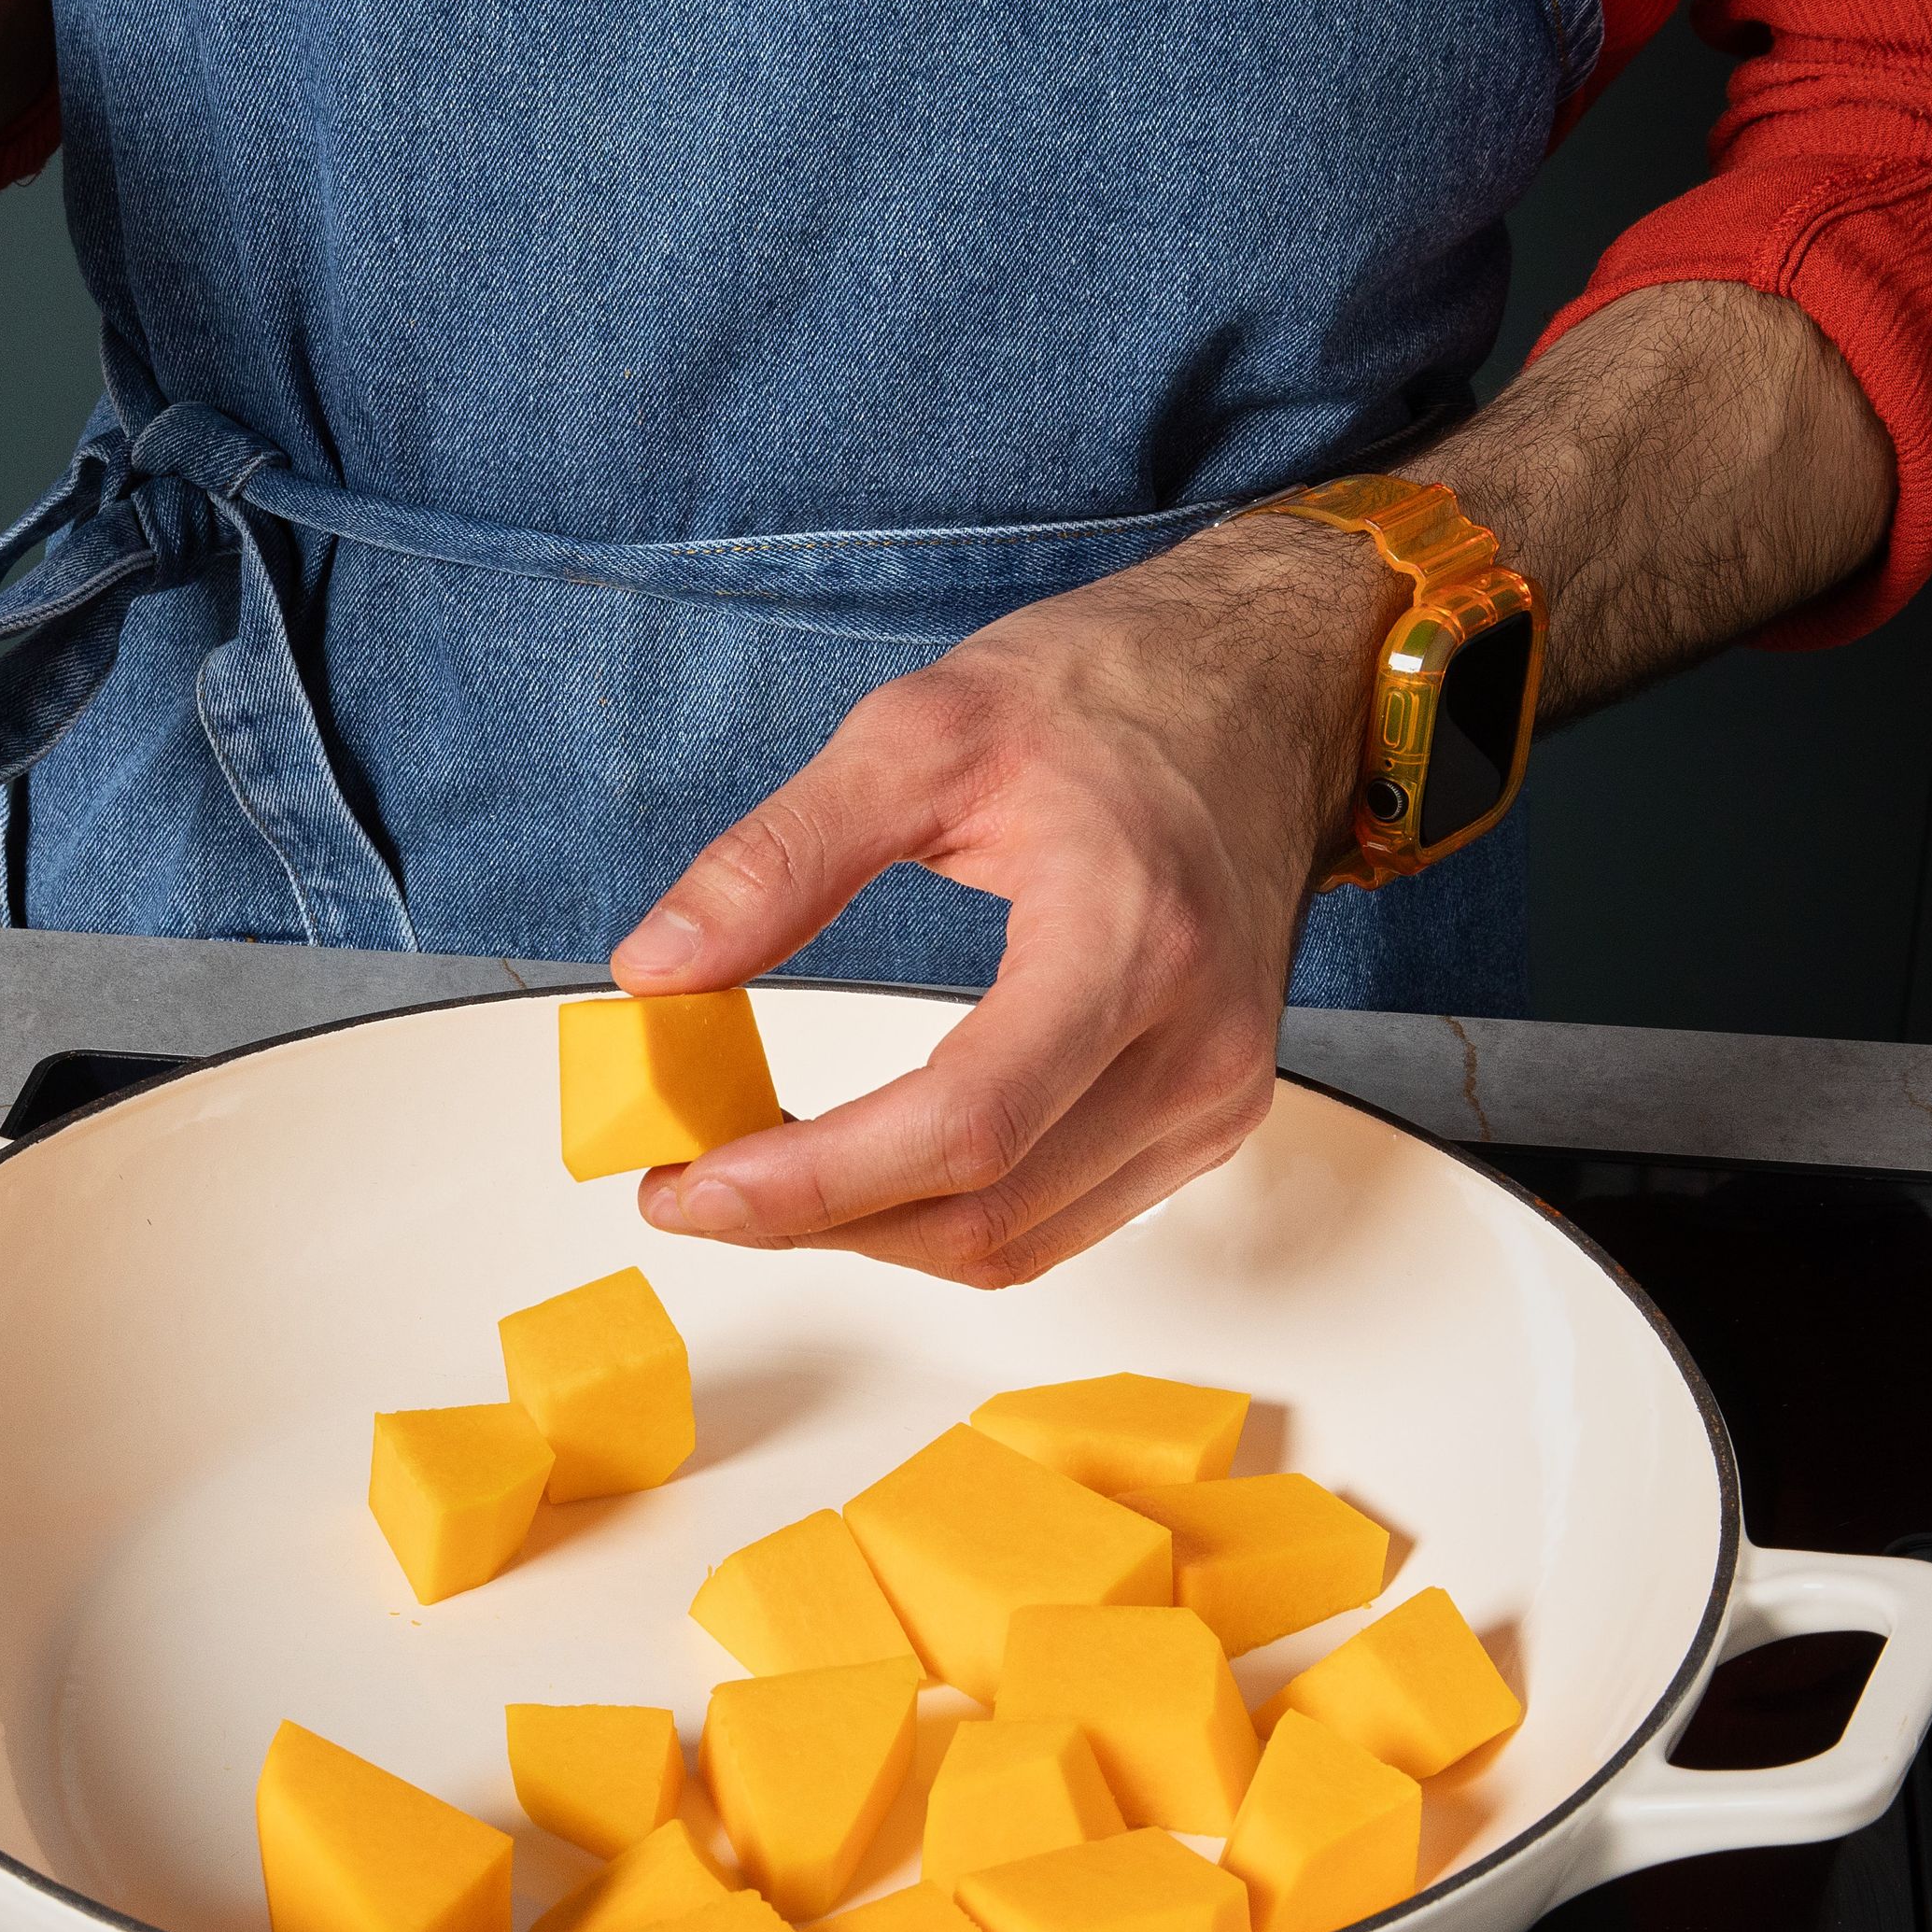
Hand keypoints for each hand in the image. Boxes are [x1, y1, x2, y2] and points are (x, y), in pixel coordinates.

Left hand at [610, 519, 1387, 1286]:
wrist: (1274, 687)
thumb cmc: (1117, 691)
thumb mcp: (919, 732)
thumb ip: (779, 857)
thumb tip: (656, 970)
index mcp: (1131, 938)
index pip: (964, 1124)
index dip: (812, 1183)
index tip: (687, 1186)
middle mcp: (1196, 1045)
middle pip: (982, 1214)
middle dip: (813, 1222)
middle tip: (688, 1185)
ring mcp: (1217, 1096)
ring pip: (1015, 1244)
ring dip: (869, 1233)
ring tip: (759, 1175)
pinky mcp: (1211, 1118)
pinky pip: (1058, 1222)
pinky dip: (944, 1217)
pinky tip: (864, 1167)